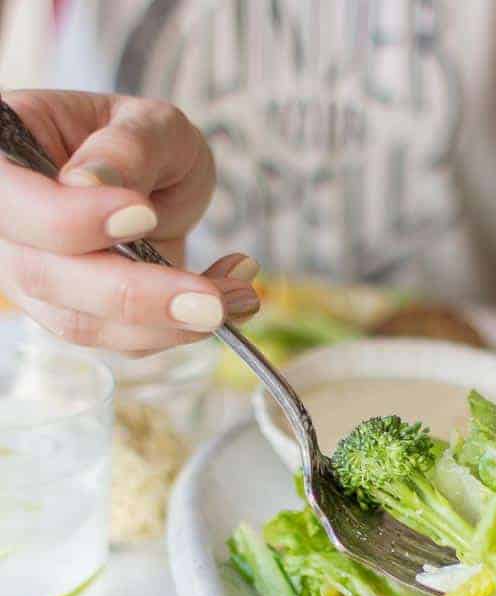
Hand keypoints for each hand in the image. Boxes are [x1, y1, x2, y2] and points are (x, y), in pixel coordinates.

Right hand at [0, 90, 260, 353]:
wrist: (154, 183)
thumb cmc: (141, 142)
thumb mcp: (146, 123)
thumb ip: (123, 148)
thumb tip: (89, 184)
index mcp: (3, 157)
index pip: (13, 202)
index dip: (71, 219)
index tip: (143, 215)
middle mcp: (7, 229)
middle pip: (45, 277)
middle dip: (135, 294)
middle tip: (211, 299)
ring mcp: (35, 281)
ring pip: (85, 324)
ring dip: (170, 322)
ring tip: (240, 295)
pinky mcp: (78, 318)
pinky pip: (123, 340)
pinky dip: (181, 328)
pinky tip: (229, 297)